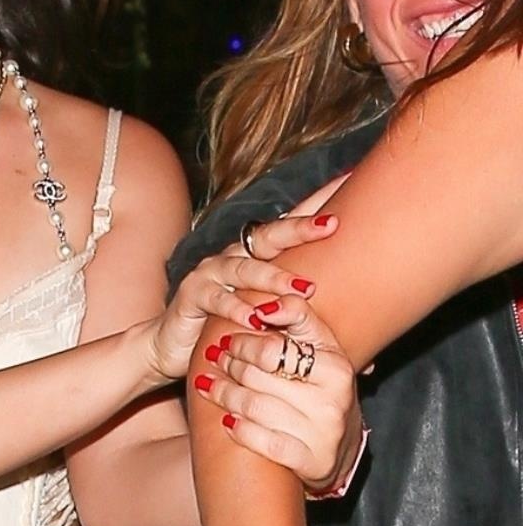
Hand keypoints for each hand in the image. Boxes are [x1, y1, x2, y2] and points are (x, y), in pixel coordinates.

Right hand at [147, 207, 337, 383]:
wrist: (169, 345)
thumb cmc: (226, 330)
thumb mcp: (267, 316)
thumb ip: (300, 314)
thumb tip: (356, 331)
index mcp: (253, 255)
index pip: (289, 224)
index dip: (316, 204)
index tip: (348, 179)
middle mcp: (232, 256)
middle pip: (269, 236)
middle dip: (301, 228)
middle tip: (331, 225)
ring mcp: (209, 273)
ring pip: (245, 269)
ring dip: (273, 279)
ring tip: (301, 289)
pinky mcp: (190, 296)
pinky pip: (216, 299)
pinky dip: (236, 309)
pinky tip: (254, 319)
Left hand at [196, 320, 362, 494]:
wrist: (341, 448)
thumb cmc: (323, 390)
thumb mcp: (322, 350)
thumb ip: (298, 318)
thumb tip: (265, 304)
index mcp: (335, 365)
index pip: (275, 347)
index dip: (244, 342)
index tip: (226, 338)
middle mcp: (332, 398)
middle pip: (260, 376)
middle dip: (230, 365)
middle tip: (214, 358)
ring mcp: (321, 431)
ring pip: (255, 407)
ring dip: (225, 395)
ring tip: (208, 384)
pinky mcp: (309, 461)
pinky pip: (264, 443)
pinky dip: (240, 430)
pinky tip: (225, 421)